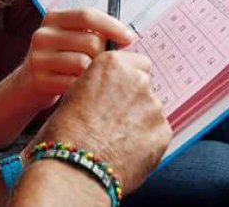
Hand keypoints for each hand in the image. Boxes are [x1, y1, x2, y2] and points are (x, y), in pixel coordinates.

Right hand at [20, 8, 135, 109]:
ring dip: (94, 74)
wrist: (28, 85)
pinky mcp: (39, 80)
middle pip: (90, 41)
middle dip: (104, 56)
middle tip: (103, 66)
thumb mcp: (71, 39)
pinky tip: (80, 88)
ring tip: (90, 78)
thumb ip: (94, 33)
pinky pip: (74, 83)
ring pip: (84, 63)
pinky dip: (83, 88)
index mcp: (53, 18)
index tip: (128, 38)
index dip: (111, 25)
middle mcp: (43, 34)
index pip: (87, 15)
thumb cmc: (61, 60)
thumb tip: (126, 37)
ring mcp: (38, 57)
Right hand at [30, 51, 171, 190]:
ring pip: (151, 110)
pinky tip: (125, 151)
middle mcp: (137, 80)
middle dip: (134, 98)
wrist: (75, 168)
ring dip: (139, 120)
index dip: (127, 78)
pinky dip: (145, 140)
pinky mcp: (163, 132)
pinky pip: (157, 132)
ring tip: (116, 139)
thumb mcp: (74, 94)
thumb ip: (99, 85)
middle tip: (114, 118)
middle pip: (144, 85)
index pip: (136, 61)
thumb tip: (108, 91)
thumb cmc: (65, 133)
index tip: (118, 90)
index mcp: (112, 64)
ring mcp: (153, 106)